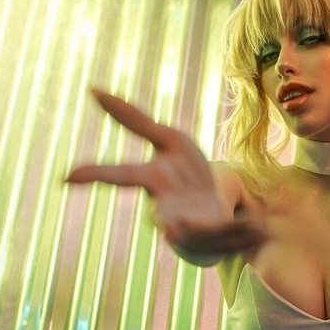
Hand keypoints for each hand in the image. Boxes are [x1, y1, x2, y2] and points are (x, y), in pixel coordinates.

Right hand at [66, 90, 264, 257]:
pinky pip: (229, 238)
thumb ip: (132, 119)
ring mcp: (193, 227)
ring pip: (206, 235)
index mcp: (154, 181)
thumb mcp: (166, 139)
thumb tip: (93, 91)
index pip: (121, 176)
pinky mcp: (216, 238)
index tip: (66, 176)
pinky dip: (245, 229)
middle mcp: (168, 210)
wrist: (213, 196)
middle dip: (175, 229)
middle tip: (172, 230)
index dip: (95, 175)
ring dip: (227, 229)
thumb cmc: (183, 169)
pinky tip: (263, 224)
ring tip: (254, 222)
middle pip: (166, 222)